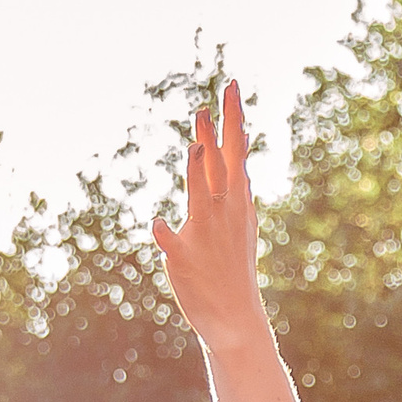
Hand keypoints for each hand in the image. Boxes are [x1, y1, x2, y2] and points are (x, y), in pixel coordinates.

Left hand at [153, 82, 268, 353]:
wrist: (234, 317)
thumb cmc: (233, 266)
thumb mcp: (241, 220)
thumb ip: (236, 183)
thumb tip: (241, 149)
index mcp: (235, 201)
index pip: (236, 151)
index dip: (233, 118)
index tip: (229, 85)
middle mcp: (223, 211)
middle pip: (222, 162)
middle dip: (221, 129)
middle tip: (219, 95)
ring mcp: (205, 232)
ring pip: (201, 191)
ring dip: (198, 166)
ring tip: (195, 141)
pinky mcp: (184, 257)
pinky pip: (173, 241)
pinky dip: (167, 233)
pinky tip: (160, 224)